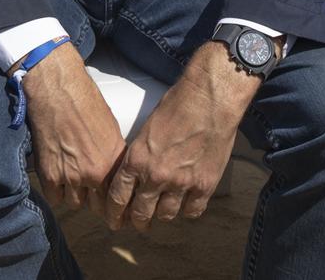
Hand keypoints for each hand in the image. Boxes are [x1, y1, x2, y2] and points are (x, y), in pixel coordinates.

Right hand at [21, 44, 127, 212]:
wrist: (57, 90)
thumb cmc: (85, 101)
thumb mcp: (111, 129)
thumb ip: (113, 156)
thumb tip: (113, 171)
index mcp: (114, 162)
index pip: (119, 198)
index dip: (117, 205)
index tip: (116, 212)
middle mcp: (95, 173)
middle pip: (98, 206)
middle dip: (95, 201)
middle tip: (90, 193)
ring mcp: (71, 177)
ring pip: (76, 203)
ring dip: (74, 194)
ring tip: (71, 178)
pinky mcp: (50, 175)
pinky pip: (55, 198)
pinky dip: (56, 191)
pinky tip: (57, 177)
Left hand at [105, 43, 255, 229]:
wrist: (209, 100)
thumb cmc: (178, 104)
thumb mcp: (147, 127)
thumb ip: (141, 153)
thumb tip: (139, 169)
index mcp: (137, 160)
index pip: (118, 197)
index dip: (114, 212)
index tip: (115, 219)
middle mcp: (156, 176)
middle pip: (141, 212)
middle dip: (137, 221)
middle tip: (139, 223)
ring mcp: (181, 183)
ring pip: (166, 215)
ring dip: (162, 215)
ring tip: (163, 213)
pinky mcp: (204, 185)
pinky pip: (192, 211)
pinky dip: (188, 210)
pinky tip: (187, 205)